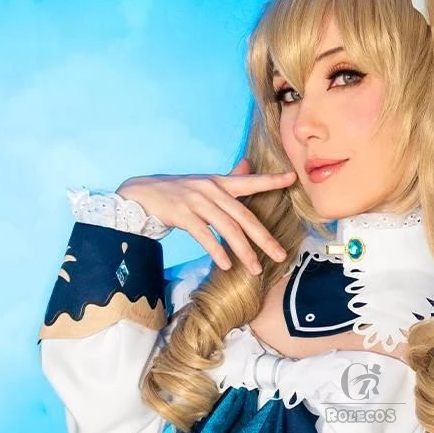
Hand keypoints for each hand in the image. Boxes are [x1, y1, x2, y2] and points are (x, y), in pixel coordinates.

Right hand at [116, 158, 296, 273]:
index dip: (271, 180)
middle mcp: (210, 190)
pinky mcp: (182, 214)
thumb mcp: (204, 184)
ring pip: (227, 228)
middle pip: (244, 215)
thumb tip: (248, 163)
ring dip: (243, 251)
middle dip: (264, 237)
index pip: (250, 181)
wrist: (141, 195)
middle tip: (279, 255)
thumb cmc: (177, 193)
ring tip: (255, 269)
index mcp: (219, 183)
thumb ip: (229, 178)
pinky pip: (204, 235)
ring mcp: (196, 201)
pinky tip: (226, 264)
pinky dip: (216, 250)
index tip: (292, 178)